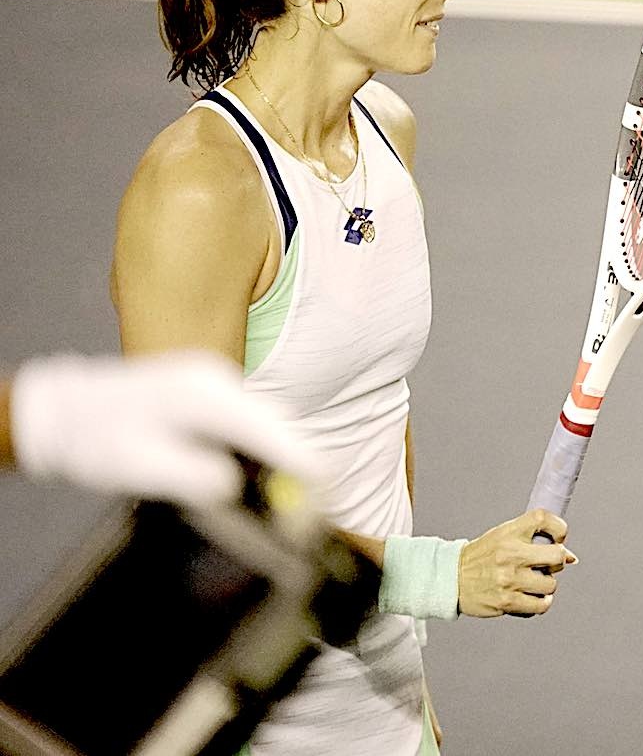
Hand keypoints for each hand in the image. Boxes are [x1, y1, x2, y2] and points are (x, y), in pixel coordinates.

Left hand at [7, 351, 319, 504]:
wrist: (64, 413)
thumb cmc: (96, 439)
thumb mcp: (141, 467)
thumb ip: (195, 478)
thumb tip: (237, 490)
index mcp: (206, 395)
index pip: (274, 429)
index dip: (304, 463)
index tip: (326, 491)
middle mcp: (217, 382)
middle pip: (279, 426)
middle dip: (297, 467)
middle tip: (304, 512)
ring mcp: (215, 384)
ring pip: (266, 425)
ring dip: (277, 460)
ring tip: (280, 501)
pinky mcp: (210, 396)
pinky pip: (249, 425)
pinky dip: (258, 451)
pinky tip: (248, 476)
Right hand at [457, 509, 576, 617]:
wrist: (451, 578)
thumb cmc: (481, 557)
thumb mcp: (503, 536)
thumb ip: (534, 540)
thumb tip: (571, 557)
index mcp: (509, 533)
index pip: (543, 519)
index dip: (559, 528)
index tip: (558, 537)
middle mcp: (510, 554)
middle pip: (557, 555)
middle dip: (558, 561)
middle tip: (548, 565)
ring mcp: (509, 579)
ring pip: (551, 584)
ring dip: (547, 585)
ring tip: (534, 582)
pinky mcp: (507, 602)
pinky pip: (540, 605)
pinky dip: (541, 602)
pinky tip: (533, 597)